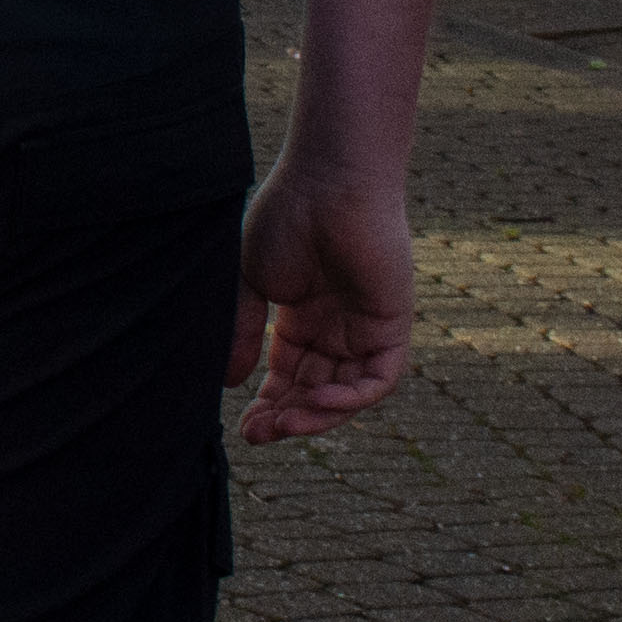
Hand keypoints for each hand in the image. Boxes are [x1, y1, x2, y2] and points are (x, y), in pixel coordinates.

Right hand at [226, 166, 413, 443]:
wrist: (328, 184)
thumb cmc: (285, 219)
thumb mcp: (253, 283)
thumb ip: (244, 332)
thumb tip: (229, 382)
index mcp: (303, 318)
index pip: (288, 376)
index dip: (268, 404)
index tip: (243, 429)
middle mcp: (337, 330)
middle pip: (316, 392)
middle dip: (288, 418)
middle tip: (258, 436)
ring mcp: (365, 330)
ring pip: (347, 393)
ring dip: (317, 416)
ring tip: (283, 425)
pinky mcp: (392, 327)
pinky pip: (378, 379)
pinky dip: (351, 398)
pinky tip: (317, 401)